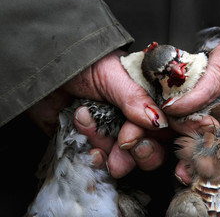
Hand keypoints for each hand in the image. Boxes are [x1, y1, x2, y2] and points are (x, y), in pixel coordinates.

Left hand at [27, 50, 168, 177]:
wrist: (44, 73)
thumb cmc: (82, 64)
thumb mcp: (112, 75)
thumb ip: (135, 97)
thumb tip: (158, 121)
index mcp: (147, 101)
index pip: (166, 126)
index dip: (156, 136)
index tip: (138, 135)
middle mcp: (136, 120)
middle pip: (155, 149)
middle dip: (141, 152)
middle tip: (125, 143)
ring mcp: (116, 136)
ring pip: (129, 160)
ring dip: (110, 151)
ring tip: (89, 127)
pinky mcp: (96, 147)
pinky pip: (104, 165)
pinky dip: (95, 159)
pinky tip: (86, 146)